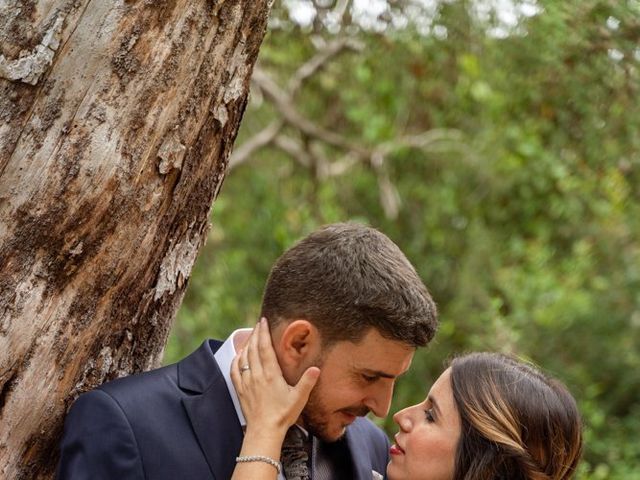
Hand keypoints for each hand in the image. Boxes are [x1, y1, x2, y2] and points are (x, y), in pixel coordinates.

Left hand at [231, 318, 319, 438]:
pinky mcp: (241, 390)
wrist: (264, 431)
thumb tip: (316, 368)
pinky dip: (236, 360)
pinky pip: (234, 371)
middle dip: (255, 334)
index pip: (265, 348)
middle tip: (258, 323)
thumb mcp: (299, 398)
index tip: (263, 321)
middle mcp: (257, 375)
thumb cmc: (283, 415)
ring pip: (243, 358)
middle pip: (253, 349)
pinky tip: (238, 356)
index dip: (263, 333)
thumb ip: (307, 382)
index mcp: (271, 374)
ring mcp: (247, 382)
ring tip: (251, 336)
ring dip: (246, 345)